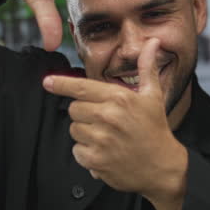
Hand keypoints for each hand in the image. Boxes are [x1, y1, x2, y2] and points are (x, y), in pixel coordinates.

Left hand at [42, 38, 187, 206]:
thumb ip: (147, 67)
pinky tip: (105, 152)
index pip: (81, 87)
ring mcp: (101, 139)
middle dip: (84, 113)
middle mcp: (108, 116)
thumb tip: (152, 42)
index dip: (61, 84)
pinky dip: (86, 153)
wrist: (163, 167)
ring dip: (85, 133)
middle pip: (74, 108)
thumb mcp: (153, 96)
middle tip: (104, 120)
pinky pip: (76, 151)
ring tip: (106, 137)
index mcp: (120, 98)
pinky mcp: (96, 160)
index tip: (47, 82)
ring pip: (74, 130)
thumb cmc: (155, 130)